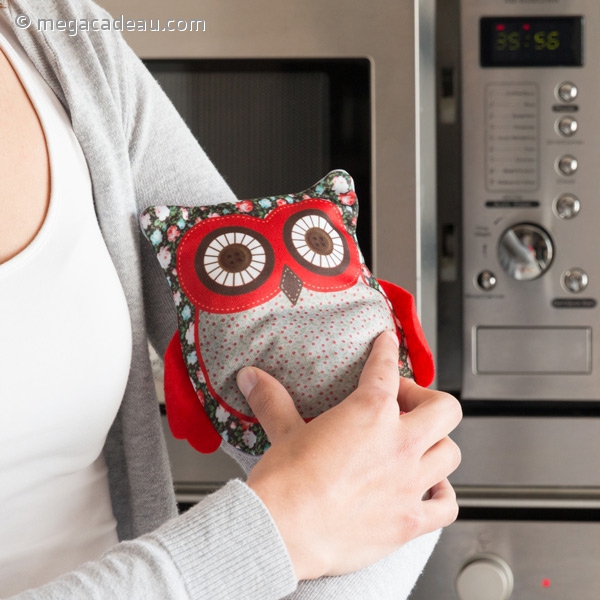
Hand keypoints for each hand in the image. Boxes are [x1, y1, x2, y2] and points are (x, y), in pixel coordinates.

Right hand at [238, 331, 461, 580]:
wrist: (283, 532)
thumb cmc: (286, 484)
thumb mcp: (283, 432)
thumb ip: (272, 400)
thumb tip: (252, 378)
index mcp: (370, 413)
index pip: (386, 369)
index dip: (386, 351)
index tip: (388, 344)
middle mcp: (399, 444)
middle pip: (444, 408)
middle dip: (428, 400)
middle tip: (405, 404)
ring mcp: (409, 484)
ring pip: (451, 453)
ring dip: (437, 444)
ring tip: (419, 445)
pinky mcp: (409, 521)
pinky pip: (446, 506)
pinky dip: (443, 496)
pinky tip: (431, 490)